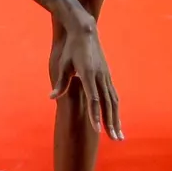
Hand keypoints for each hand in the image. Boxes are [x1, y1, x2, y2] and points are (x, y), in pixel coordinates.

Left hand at [49, 21, 122, 140]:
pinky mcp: (108, 75)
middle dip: (111, 123)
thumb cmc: (71, 48)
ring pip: (113, 101)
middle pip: (107, 104)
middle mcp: (100, 77)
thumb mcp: (63, 64)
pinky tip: (117, 118)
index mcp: (88, 74)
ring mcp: (106, 76)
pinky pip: (113, 94)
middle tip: (115, 139)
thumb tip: (52, 97)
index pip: (93, 99)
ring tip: (119, 135)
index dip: (95, 115)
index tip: (97, 130)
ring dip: (116, 118)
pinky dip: (116, 108)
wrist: (85, 31)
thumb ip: (61, 82)